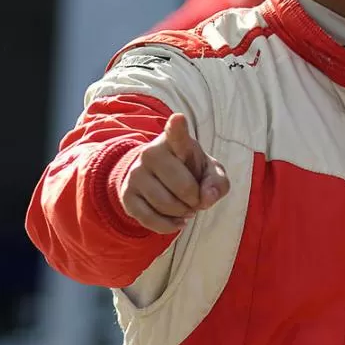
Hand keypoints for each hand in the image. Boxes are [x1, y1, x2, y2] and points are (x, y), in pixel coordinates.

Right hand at [119, 114, 229, 233]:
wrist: (160, 178)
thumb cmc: (192, 170)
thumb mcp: (211, 172)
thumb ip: (217, 183)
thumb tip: (206, 198)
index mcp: (175, 141)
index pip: (176, 134)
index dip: (177, 128)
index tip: (179, 119)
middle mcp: (151, 153)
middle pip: (183, 186)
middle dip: (196, 199)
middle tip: (197, 198)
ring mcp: (135, 174)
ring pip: (166, 204)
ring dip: (184, 213)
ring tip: (187, 207)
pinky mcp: (126, 196)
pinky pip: (150, 219)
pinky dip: (169, 225)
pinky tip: (177, 221)